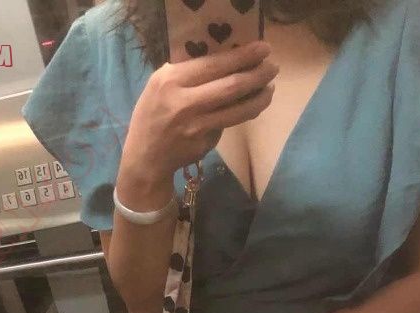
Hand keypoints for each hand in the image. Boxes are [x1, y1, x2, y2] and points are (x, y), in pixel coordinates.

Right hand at [120, 41, 277, 184]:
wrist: (146, 156)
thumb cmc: (152, 114)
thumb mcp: (159, 85)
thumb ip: (187, 71)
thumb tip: (226, 58)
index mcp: (171, 80)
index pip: (214, 64)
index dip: (242, 55)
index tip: (262, 48)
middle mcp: (184, 102)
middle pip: (232, 84)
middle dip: (258, 73)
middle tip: (273, 66)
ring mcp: (197, 125)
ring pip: (239, 108)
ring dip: (260, 96)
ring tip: (270, 87)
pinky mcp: (206, 142)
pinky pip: (232, 122)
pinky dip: (247, 111)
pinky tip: (254, 104)